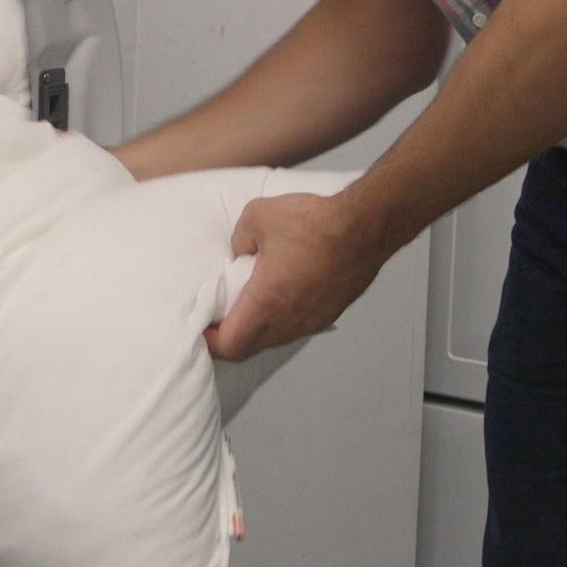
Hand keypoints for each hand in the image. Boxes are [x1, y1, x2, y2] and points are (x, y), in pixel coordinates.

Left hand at [204, 191, 391, 360]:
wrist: (367, 226)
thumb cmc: (312, 222)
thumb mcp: (257, 217)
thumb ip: (239, 240)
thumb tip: (241, 253)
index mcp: (266, 304)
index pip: (230, 346)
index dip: (209, 342)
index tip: (200, 325)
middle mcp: (289, 321)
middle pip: (250, 348)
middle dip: (229, 339)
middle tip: (217, 319)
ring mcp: (312, 321)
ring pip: (274, 340)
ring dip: (256, 330)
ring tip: (246, 305)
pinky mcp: (330, 313)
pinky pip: (296, 327)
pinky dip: (279, 321)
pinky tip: (279, 297)